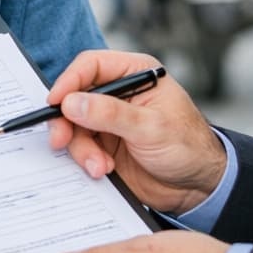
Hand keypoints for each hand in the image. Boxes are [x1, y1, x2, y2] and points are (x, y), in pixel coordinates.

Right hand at [45, 50, 225, 213]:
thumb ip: (110, 114)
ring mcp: (109, 120)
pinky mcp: (104, 145)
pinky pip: (80, 148)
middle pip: (75, 97)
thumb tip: (73, 103)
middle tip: (62, 141)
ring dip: (81, 148)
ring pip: (74, 126)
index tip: (55, 102)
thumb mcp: (151, 128)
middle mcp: (118, 94)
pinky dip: (85, 160)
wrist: (197, 186)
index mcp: (134, 74)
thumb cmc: (189, 146)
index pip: (91, 66)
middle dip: (67, 121)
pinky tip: (102, 170)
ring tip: (99, 166)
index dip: (69, 81)